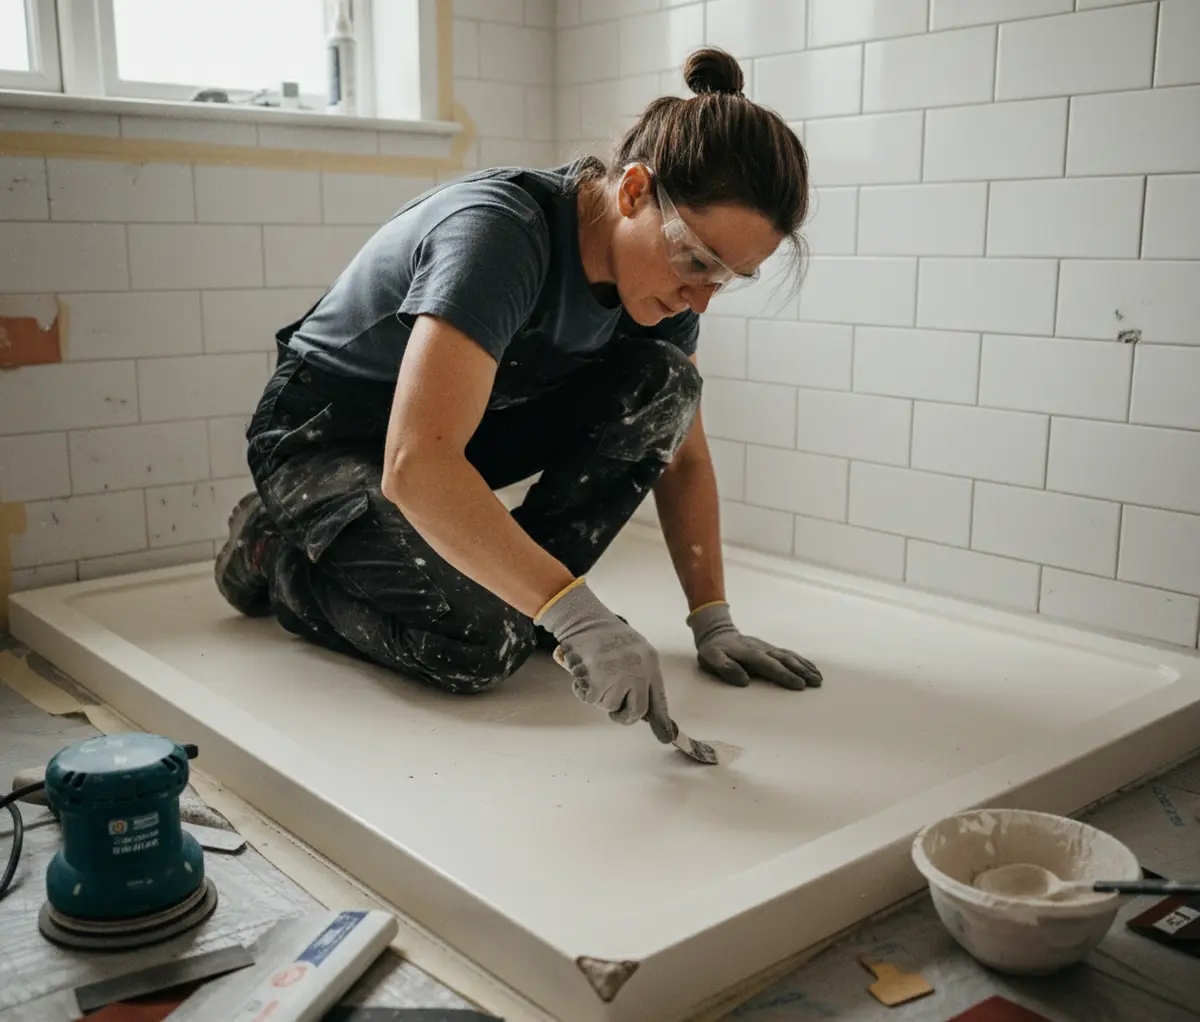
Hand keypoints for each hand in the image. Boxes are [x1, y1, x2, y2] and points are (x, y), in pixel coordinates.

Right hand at [536, 579, 674, 742]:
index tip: (666, 737)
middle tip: (614, 710)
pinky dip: (582, 690)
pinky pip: (591, 699)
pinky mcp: (598, 680)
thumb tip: (643, 713)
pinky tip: (582, 671)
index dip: (661, 721)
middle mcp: (639, 669)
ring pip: (610, 706)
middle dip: (623, 715)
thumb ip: (640, 678)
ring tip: (594, 672)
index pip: (658, 698)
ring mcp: (620, 675)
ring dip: (599, 696)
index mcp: (650, 661)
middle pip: (636, 711)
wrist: (584, 617)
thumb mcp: (633, 651)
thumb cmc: (605, 634)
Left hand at [687, 602, 822, 689]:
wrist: (716, 631)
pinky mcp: (770, 648)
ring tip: (819, 678)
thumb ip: (725, 668)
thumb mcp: (711, 658)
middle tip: (817, 683)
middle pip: (785, 660)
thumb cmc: (713, 650)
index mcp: (750, 654)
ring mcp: (768, 648)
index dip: (785, 675)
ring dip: (805, 666)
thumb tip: (744, 680)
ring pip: (790, 656)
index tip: (800, 685)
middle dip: (802, 671)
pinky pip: (789, 654)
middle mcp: (762, 650)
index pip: (770, 666)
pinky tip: (811, 668)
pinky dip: (802, 660)